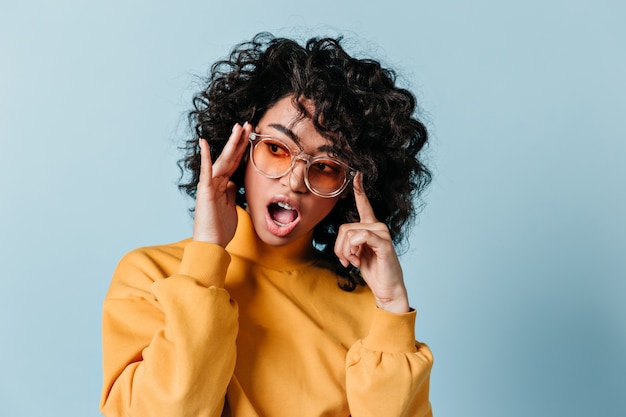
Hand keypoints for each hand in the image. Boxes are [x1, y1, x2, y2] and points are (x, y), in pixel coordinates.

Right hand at [193, 122, 251, 246]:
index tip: (251, 134)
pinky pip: (206, 172)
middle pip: (231, 157)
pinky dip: (205, 157)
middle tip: (248, 123)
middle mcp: (216, 181)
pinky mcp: (205, 191)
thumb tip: (233, 182)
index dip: (243, 148)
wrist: (212, 243)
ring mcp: (210, 185)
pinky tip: (204, 143)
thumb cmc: (221, 228)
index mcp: (224, 185)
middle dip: (239, 140)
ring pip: (223, 160)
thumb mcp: (231, 206)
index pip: (236, 162)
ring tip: (238, 127)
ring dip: (231, 143)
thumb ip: (231, 192)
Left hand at [334, 173, 409, 312]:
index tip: (357, 175)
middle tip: (346, 261)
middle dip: (339, 248)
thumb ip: (350, 242)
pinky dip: (352, 251)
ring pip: (348, 234)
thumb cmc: (373, 271)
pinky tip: (357, 261)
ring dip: (345, 252)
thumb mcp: (357, 253)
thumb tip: (343, 239)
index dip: (360, 190)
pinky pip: (359, 237)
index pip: (365, 205)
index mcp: (371, 227)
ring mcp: (382, 233)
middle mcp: (378, 226)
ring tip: (353, 262)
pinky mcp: (383, 242)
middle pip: (344, 228)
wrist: (386, 288)